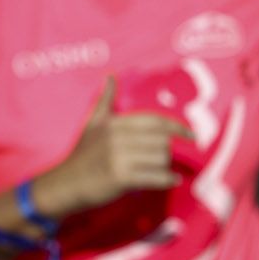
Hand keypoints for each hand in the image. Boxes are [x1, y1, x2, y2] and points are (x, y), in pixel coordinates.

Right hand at [35, 77, 191, 218]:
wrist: (66, 184)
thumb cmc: (83, 154)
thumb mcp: (91, 123)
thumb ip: (105, 100)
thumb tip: (110, 76)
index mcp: (114, 123)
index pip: (155, 121)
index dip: (178, 128)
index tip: (192, 136)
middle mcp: (117, 138)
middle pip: (162, 141)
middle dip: (166, 151)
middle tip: (160, 159)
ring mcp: (118, 158)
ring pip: (161, 159)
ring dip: (165, 167)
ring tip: (157, 170)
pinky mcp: (121, 178)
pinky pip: (157, 177)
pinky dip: (168, 180)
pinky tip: (171, 180)